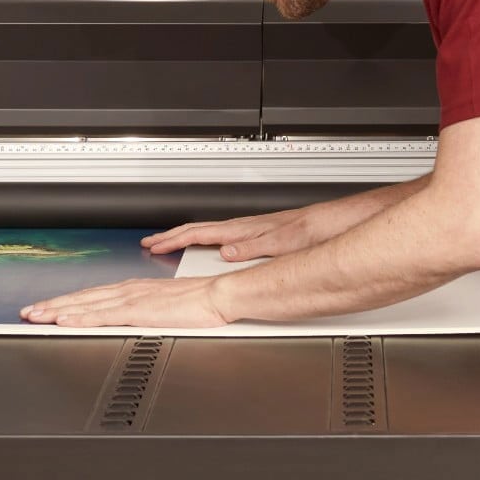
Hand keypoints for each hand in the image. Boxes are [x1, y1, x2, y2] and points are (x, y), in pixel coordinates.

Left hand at [20, 277, 230, 327]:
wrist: (218, 296)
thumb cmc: (198, 303)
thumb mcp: (162, 307)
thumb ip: (142, 313)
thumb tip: (128, 321)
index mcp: (131, 291)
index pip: (90, 297)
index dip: (65, 303)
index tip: (45, 308)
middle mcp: (126, 291)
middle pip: (81, 299)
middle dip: (52, 305)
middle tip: (27, 312)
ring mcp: (130, 300)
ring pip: (85, 305)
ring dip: (58, 310)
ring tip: (36, 316)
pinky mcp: (138, 311)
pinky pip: (103, 315)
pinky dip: (81, 317)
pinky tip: (65, 321)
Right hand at [141, 208, 324, 261]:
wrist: (328, 224)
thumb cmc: (309, 231)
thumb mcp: (280, 244)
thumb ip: (251, 248)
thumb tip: (226, 254)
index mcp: (242, 230)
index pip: (199, 232)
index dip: (174, 239)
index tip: (154, 244)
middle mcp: (242, 228)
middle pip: (197, 229)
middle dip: (171, 236)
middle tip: (151, 242)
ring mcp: (247, 230)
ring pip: (207, 232)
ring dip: (185, 237)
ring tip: (169, 243)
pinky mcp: (255, 234)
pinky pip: (219, 235)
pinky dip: (203, 239)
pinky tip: (205, 246)